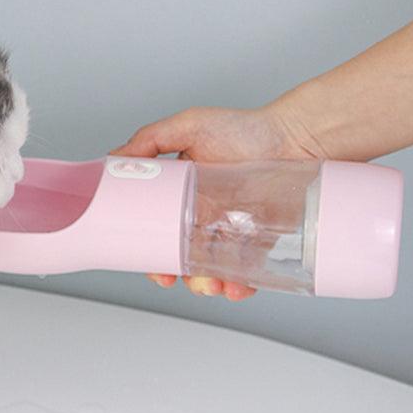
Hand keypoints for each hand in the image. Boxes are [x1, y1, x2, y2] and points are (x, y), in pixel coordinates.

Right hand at [111, 104, 317, 300]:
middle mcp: (202, 214)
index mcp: (181, 192)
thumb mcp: (189, 125)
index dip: (150, 250)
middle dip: (176, 273)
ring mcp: (229, 230)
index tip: (150, 263)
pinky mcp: (258, 241)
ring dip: (205, 284)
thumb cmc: (247, 129)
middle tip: (176, 277)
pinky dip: (239, 286)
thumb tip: (114, 158)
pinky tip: (235, 286)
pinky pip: (246, 273)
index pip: (157, 228)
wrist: (297, 138)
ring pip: (210, 269)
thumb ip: (149, 139)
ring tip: (209, 283)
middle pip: (180, 255)